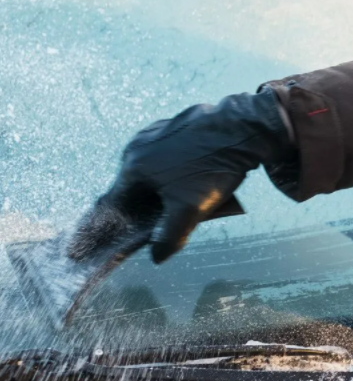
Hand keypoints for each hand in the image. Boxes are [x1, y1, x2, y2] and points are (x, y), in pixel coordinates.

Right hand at [71, 88, 295, 263]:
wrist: (246, 127)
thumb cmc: (214, 167)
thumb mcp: (190, 209)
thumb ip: (168, 237)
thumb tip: (156, 255)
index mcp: (134, 167)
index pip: (110, 206)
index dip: (97, 231)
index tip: (78, 249)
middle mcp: (138, 146)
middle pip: (131, 187)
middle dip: (136, 209)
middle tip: (141, 225)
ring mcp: (158, 131)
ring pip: (150, 169)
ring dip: (157, 188)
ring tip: (171, 202)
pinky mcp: (178, 124)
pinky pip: (166, 154)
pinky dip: (170, 170)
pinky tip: (186, 177)